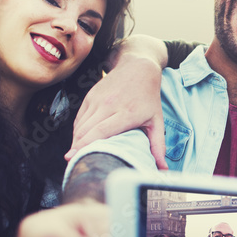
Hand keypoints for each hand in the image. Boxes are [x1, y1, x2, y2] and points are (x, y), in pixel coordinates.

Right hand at [69, 48, 167, 168]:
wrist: (139, 67)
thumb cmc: (149, 96)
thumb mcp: (157, 120)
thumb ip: (158, 146)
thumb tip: (163, 169)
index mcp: (127, 113)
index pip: (101, 131)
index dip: (85, 145)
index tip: (73, 158)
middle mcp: (110, 105)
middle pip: (86, 131)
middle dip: (77, 149)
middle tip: (73, 164)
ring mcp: (98, 99)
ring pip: (80, 125)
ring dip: (76, 141)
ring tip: (75, 155)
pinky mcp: (90, 96)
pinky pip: (79, 118)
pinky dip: (77, 131)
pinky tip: (79, 141)